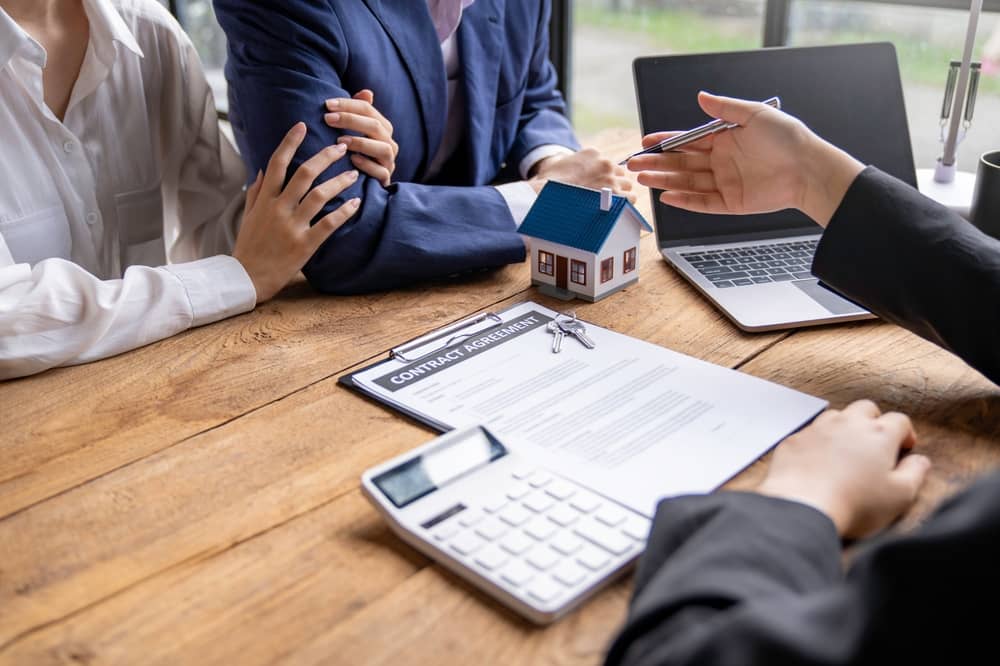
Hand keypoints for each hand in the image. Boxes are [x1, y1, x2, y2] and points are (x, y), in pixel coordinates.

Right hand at [234, 122, 360, 302]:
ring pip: (320, 195)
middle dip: (325, 156)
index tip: (301, 125)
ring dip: (339, 181)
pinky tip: (356, 203)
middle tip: (340, 147)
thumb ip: (256, 192)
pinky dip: (344, 211)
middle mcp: (279, 209)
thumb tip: (263, 170)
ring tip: (353, 173)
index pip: (277, 163)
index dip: (290, 142)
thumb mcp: (247, 216)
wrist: (247, 278)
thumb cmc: (248, 246)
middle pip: (304, 174)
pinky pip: (329, 224)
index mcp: (264, 199)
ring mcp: (292, 226)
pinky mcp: (305, 245)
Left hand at [324, 89, 397, 186]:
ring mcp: (389, 161)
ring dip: (361, 142)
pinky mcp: (386, 179)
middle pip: (375, 126)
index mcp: (382, 127)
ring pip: (383, 148)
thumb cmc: (355, 152)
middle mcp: (389, 143)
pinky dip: (367, 165)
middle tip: (328, 119)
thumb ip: (359, 111)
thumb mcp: (354, 131)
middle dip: (351, 120)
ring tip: (340, 141)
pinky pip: (381, 172)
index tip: (326, 104)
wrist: (362, 185)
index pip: (368, 109)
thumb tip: (366, 92)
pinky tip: (352, 160)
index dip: (348, 104)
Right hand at [529, 148, 636, 203]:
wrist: (546, 195)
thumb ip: (576, 165)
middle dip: (614, 184)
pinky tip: (614, 210)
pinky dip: (625, 205)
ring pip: (628, 186)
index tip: (598, 186)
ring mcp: (611, 179)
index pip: (609, 164)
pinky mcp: (615, 194)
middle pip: (621, 174)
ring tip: (609, 204)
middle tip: (603, 196)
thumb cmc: (549, 185)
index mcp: (593, 153)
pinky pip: (630, 199)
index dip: (605, 177)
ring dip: (621, 194)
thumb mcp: (562, 164)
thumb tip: (577, 173)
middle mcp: (605, 163)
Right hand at [627, 92, 863, 225]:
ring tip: (642, 178)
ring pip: (687, 182)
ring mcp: (725, 183)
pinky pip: (703, 202)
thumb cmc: (787, 138)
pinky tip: (667, 196)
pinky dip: (685, 200)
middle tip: (634, 163)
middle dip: (657, 163)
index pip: (688, 140)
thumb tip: (700, 96)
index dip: (666, 142)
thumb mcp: (754, 115)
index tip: (646, 142)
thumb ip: (725, 109)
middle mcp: (721, 162)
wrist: (809, 168)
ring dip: (664, 180)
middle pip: (682, 163)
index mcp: (724, 140)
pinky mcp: (731, 203)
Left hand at [757, 400, 930, 539]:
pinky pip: (809, 432)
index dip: (905, 432)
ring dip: (844, 427)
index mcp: (879, 434)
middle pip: (866, 408)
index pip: (899, 420)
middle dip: (875, 421)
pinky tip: (818, 460)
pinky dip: (817, 441)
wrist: (804, 506)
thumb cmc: (855, 504)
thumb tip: (921, 461)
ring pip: (836, 415)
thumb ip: (915, 473)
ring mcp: (818, 428)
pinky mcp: (794, 439)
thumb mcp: (900, 495)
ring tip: (846, 451)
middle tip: (876, 444)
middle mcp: (848, 423)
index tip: (905, 447)